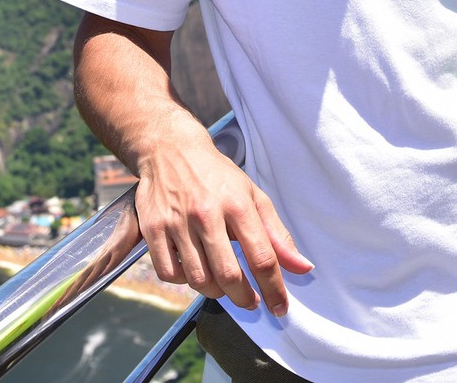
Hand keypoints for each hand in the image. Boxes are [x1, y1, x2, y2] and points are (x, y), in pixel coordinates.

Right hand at [136, 118, 313, 315]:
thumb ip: (277, 234)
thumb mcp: (253, 196)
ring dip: (214, 292)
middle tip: (249, 301)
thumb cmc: (217, 176)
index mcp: (238, 204)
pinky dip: (183, 281)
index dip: (273, 289)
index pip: (261, 257)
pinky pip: (170, 273)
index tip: (279, 307)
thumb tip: (302, 267)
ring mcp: (177, 222)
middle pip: (228, 274)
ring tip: (222, 286)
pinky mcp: (153, 228)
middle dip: (243, 298)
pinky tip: (193, 271)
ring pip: (198, 279)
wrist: (171, 150)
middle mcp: (207, 213)